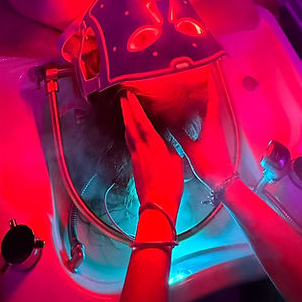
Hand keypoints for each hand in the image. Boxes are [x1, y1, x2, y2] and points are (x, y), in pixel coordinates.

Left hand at [120, 91, 182, 223]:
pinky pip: (130, 144)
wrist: (157, 206)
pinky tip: (131, 133)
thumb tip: (167, 146)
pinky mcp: (134, 166)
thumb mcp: (177, 164)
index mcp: (154, 146)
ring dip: (126, 121)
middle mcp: (142, 149)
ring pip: (128, 135)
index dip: (135, 107)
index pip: (142, 121)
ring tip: (125, 112)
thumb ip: (171, 150)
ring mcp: (136, 157)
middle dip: (126, 111)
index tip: (130, 96)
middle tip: (123, 99)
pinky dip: (130, 134)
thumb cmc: (171, 186)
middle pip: (130, 125)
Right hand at [174, 73, 234, 187]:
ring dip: (204, 103)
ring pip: (211, 112)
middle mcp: (217, 125)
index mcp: (212, 124)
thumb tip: (170, 123)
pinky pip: (209, 121)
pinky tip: (195, 117)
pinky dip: (203, 115)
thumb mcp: (191, 149)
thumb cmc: (209, 164)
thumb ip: (180, 135)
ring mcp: (217, 132)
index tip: (208, 72)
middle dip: (206, 91)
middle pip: (213, 103)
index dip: (211, 85)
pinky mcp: (216, 139)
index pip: (213, 99)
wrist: (223, 180)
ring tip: (193, 95)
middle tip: (197, 81)